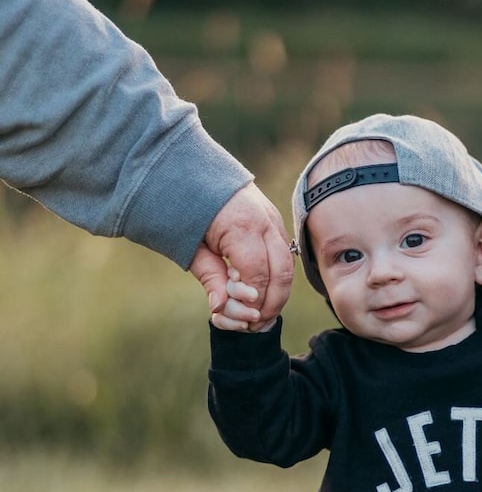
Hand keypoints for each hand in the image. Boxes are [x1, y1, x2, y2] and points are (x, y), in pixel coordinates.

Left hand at [189, 181, 293, 320]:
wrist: (187, 167)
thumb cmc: (182, 207)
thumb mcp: (189, 245)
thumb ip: (209, 276)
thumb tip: (220, 307)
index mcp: (242, 226)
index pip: (258, 274)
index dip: (252, 301)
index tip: (241, 319)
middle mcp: (264, 221)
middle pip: (282, 273)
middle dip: (271, 304)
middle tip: (253, 325)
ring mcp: (273, 219)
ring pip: (288, 266)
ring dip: (276, 294)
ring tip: (256, 313)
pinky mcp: (274, 221)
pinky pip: (283, 255)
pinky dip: (274, 276)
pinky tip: (257, 290)